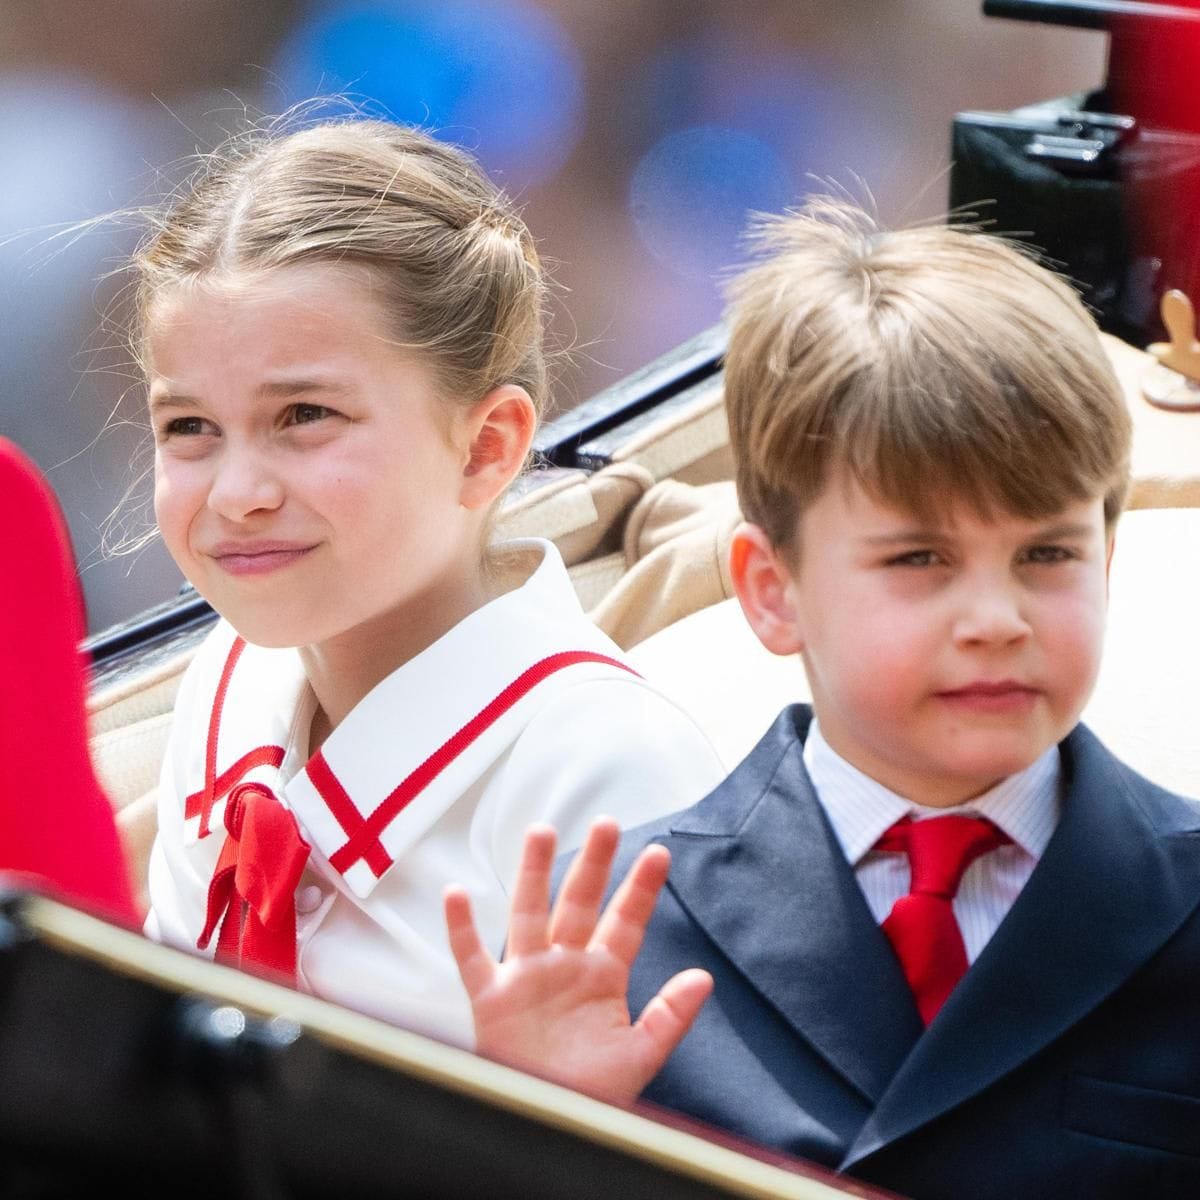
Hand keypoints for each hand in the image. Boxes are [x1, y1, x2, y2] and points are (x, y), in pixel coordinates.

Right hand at [444, 818, 712, 1105]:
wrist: (551, 1129)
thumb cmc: (593, 1096)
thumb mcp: (640, 1057)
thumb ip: (670, 1016)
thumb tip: (705, 977)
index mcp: (602, 978)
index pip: (625, 923)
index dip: (642, 889)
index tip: (660, 853)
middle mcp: (564, 967)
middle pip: (579, 903)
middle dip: (594, 864)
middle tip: (607, 823)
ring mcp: (526, 978)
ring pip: (529, 913)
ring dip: (534, 874)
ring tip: (542, 831)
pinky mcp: (491, 1000)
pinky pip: (471, 958)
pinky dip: (461, 928)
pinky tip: (457, 894)